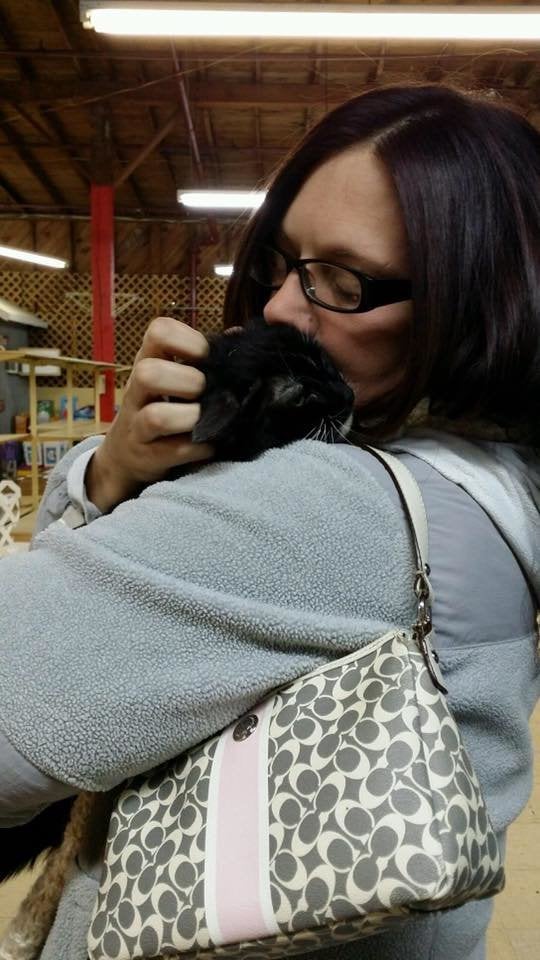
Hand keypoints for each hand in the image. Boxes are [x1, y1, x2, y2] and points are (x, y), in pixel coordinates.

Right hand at [86, 317, 214, 512]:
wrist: (127, 454)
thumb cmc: (161, 405)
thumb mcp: (173, 376)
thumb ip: (202, 358)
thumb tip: (237, 335)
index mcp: (149, 360)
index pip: (158, 332)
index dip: (187, 339)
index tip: (206, 356)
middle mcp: (137, 390)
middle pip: (148, 373)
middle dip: (187, 381)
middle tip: (203, 391)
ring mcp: (137, 425)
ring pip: (156, 417)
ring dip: (190, 418)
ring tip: (204, 420)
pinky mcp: (146, 456)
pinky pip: (173, 451)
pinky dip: (198, 448)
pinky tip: (208, 445)